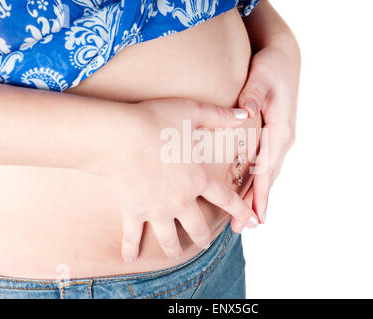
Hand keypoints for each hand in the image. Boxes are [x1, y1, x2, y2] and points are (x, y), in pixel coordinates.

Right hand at [87, 99, 258, 261]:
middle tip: (204, 243)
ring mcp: (157, 210)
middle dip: (203, 238)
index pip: (225, 198)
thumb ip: (219, 116)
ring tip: (176, 253)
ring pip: (169, 238)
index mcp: (198, 179)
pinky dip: (130, 248)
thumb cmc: (156, 121)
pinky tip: (129, 259)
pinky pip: (132, 236)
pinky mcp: (133, 212)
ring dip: (174, 248)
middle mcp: (181, 200)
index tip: (252, 223)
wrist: (120, 137)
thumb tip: (243, 114)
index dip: (241, 210)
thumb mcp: (192, 112)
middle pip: (197, 227)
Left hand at [232, 44, 300, 230]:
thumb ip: (254, 96)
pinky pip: (266, 164)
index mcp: (280, 129)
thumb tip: (249, 112)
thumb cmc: (271, 66)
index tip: (255, 216)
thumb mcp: (262, 76)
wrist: (284, 57)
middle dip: (256, 203)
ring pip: (268, 173)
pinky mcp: (275, 136)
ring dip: (257, 196)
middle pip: (268, 177)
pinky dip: (259, 181)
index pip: (267, 168)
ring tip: (247, 219)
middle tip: (243, 228)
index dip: (259, 193)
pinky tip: (250, 192)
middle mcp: (283, 138)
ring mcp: (280, 138)